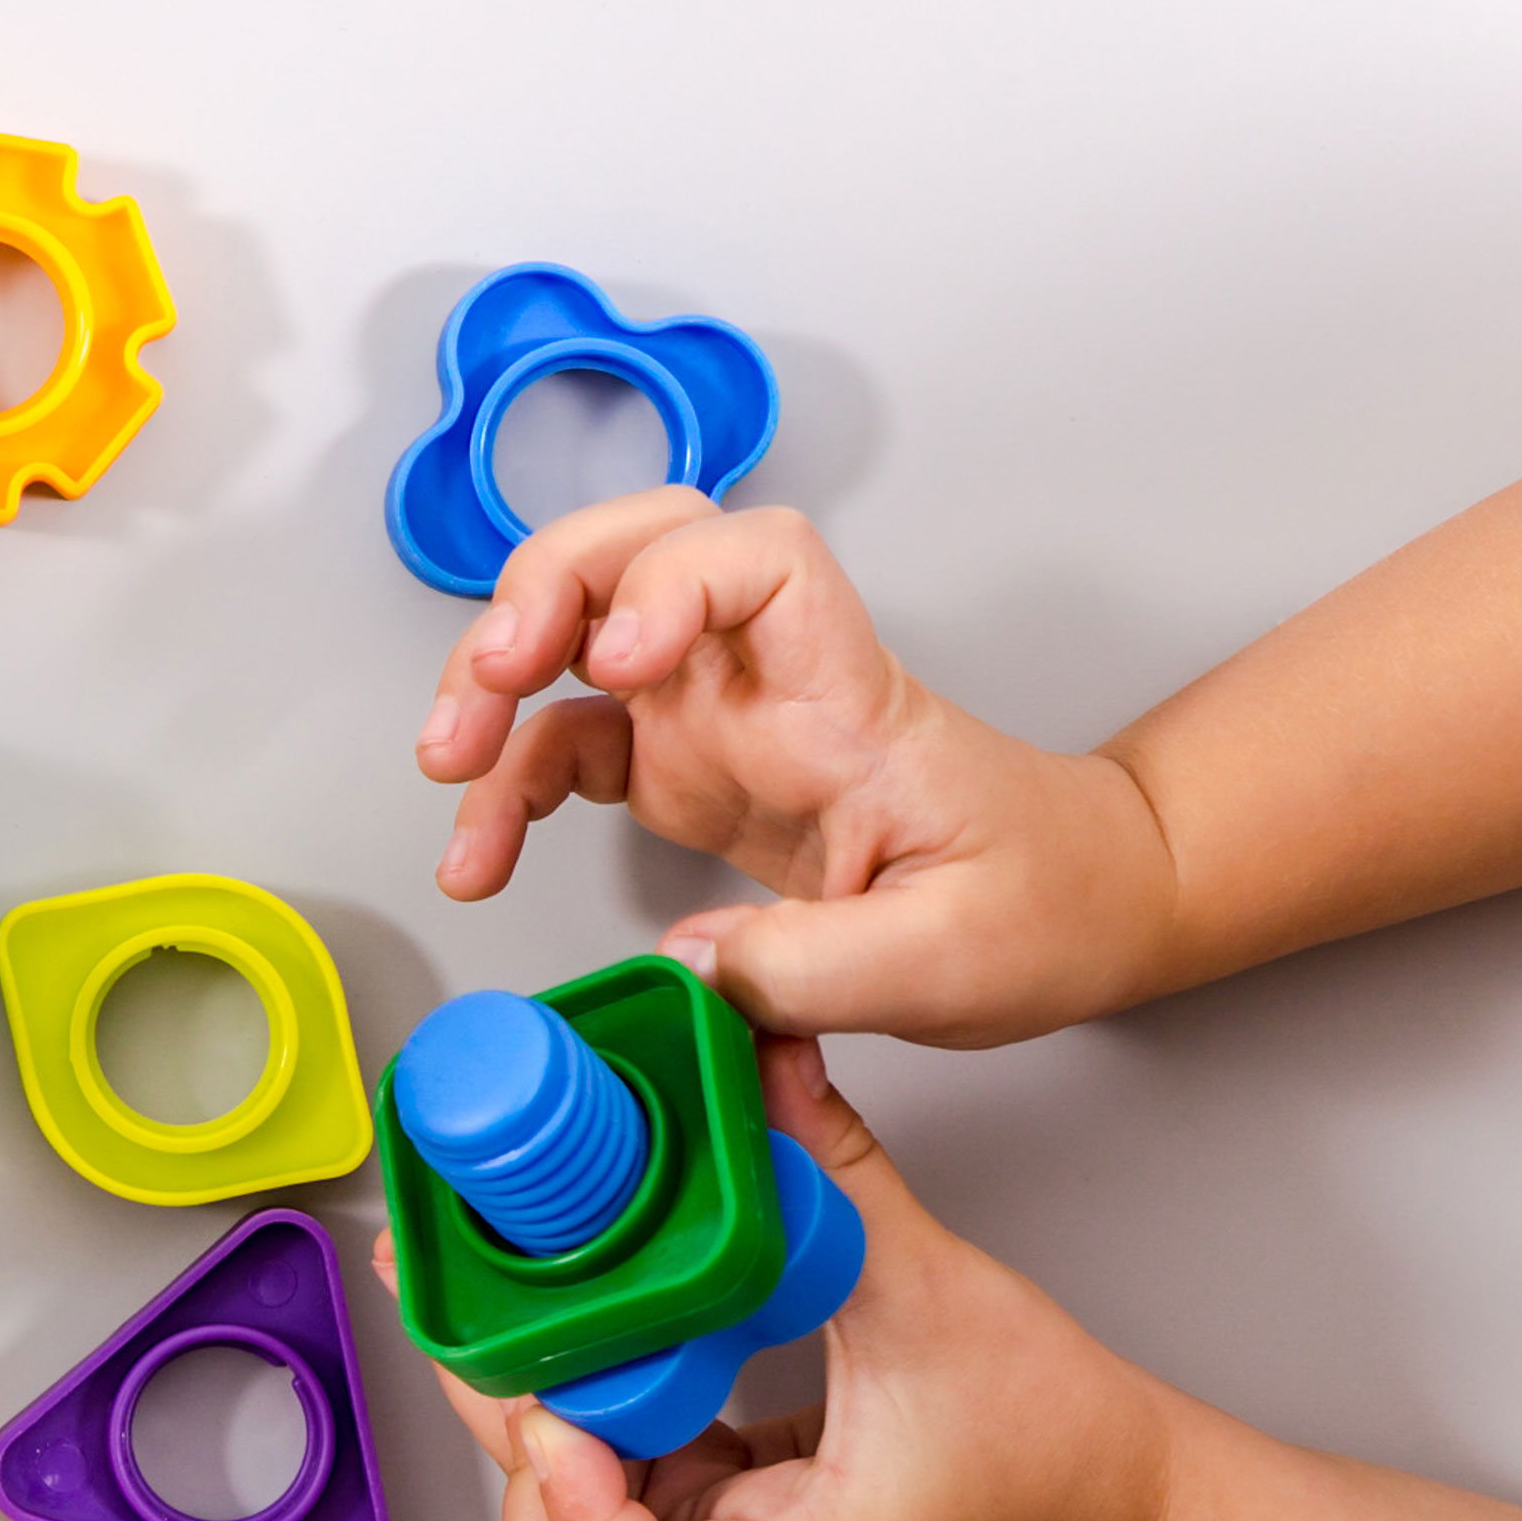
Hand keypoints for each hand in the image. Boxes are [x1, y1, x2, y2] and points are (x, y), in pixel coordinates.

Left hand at [382, 1036, 1175, 1520]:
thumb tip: (763, 1054)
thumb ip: (836, 1171)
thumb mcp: (935, 1285)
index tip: (568, 1414)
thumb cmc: (1048, 1438)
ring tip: (535, 1330)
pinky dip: (583, 1416)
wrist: (1108, 1497)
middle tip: (505, 1340)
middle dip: (520, 1462)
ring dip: (539, 1438)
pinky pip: (613, 1490)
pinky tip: (586, 1338)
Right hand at [411, 492, 1178, 1047]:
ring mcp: (718, 719)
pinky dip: (507, 786)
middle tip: (492, 678)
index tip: (618, 662)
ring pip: (581, 632)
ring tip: (448, 768)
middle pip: (640, 548)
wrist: (1073, 905)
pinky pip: (568, 744)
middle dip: (543, 589)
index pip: (764, 561)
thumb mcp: (954, 961)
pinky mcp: (687, 771)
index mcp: (846, 699)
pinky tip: (479, 852)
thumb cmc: (1042, 901)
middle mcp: (770, 685)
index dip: (675, 578)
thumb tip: (687, 968)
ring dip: (495, 678)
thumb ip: (819, 971)